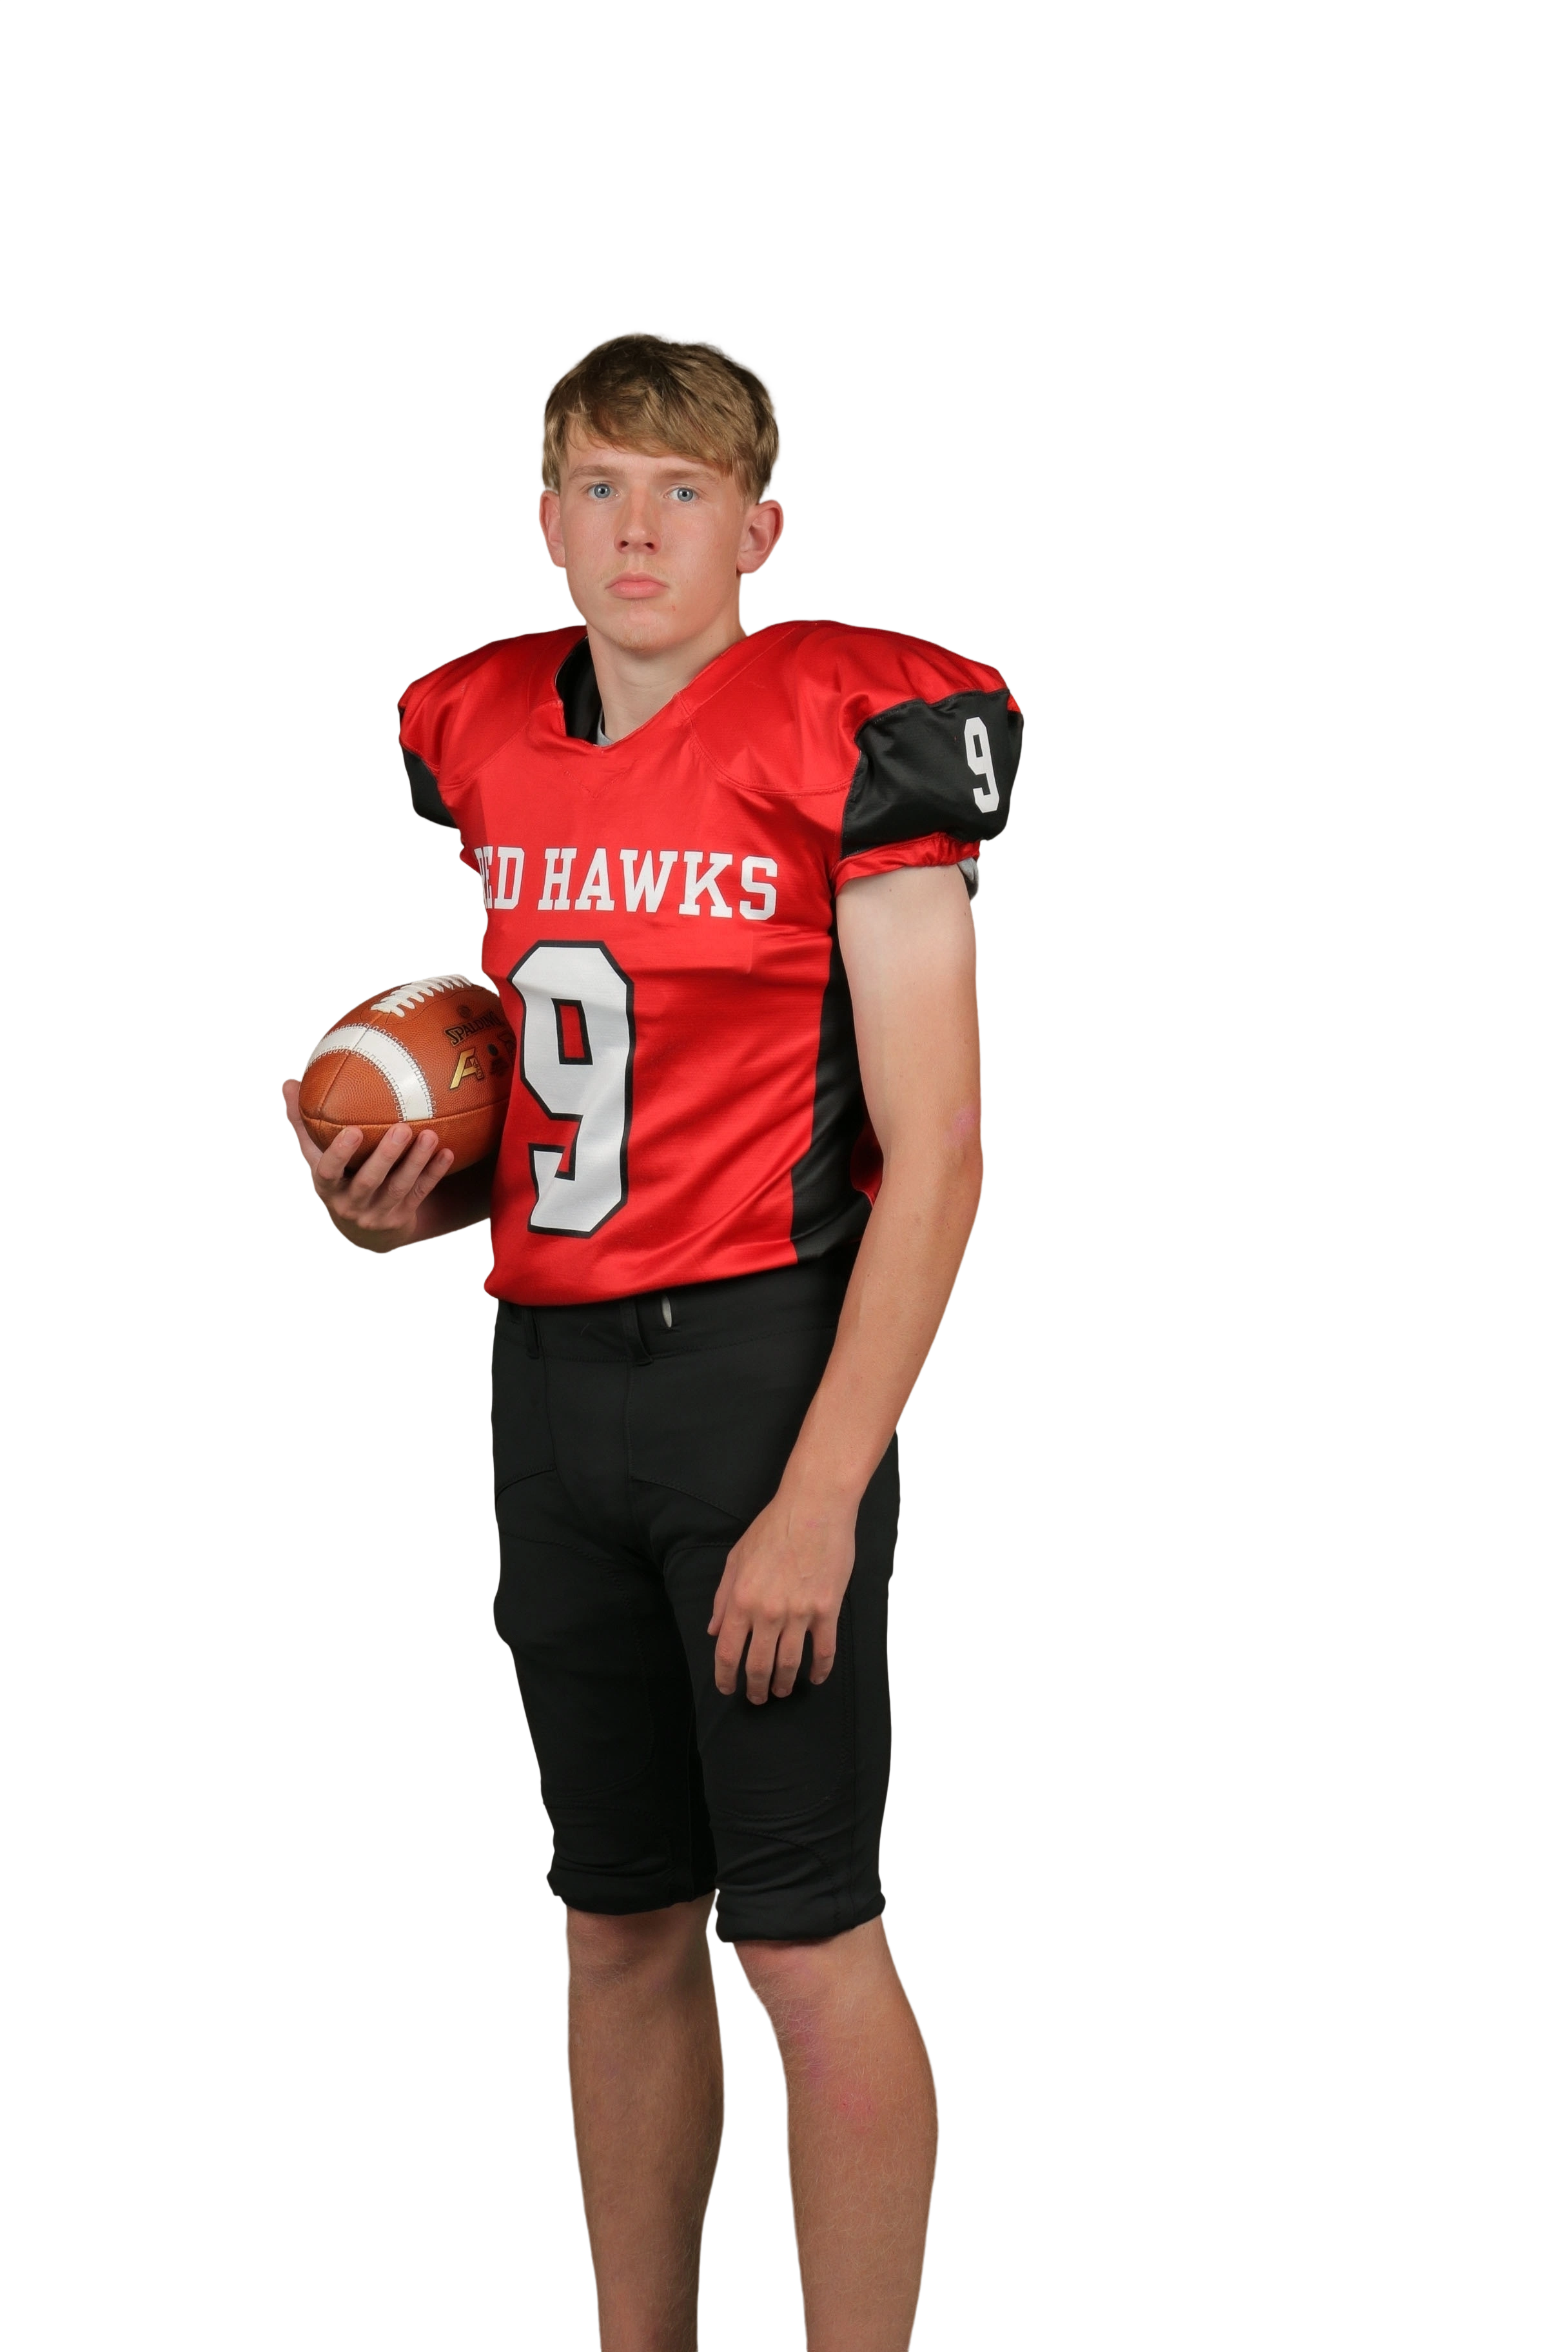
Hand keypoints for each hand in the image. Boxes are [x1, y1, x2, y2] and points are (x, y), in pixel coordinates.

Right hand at [278, 1073, 453, 1252]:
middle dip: (385, 1157)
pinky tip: (448, 1153)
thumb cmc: (337, 1178)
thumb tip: (288, 1081)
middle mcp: (350, 1204)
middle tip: (401, 1128)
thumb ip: (302, 1122)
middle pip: (368, 1181)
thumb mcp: (316, 1157)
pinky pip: (420, 1194)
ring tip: (430, 1135)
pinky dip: (433, 1174)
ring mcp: (377, 1213)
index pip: (329, 1172)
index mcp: (326, 1186)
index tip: (353, 1131)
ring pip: (398, 1188)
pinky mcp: (401, 1217)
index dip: (340, 1154)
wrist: (363, 1231)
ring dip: (415, 1162)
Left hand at [707, 1484, 856, 1703]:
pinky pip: (824, 1650)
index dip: (725, 1677)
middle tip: (757, 1698)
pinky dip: (819, 1670)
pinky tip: (815, 1678)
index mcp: (741, 1599)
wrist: (814, 1507)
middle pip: (758, 1666)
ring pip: (789, 1664)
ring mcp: (799, 1613)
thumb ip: (722, 1597)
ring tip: (781, 1690)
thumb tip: (713, 1629)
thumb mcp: (736, 1558)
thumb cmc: (773, 1528)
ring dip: (783, 1684)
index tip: (727, 1688)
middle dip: (755, 1689)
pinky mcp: (826, 1609)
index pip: (726, 1652)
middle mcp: (768, 1612)